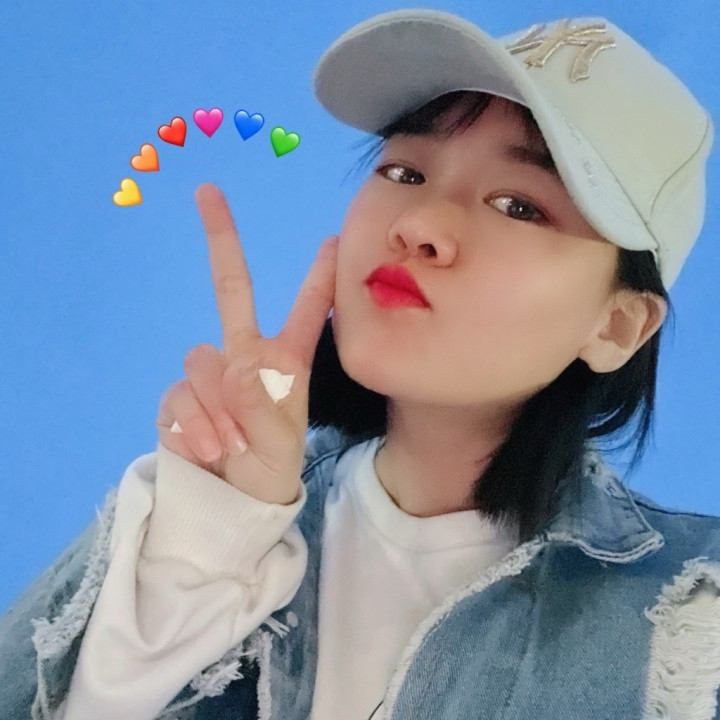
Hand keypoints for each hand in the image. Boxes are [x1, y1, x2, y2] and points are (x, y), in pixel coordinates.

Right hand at [156, 183, 338, 504]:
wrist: (233, 500)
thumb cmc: (270, 468)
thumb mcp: (279, 444)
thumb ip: (261, 406)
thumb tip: (234, 364)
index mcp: (284, 362)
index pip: (303, 312)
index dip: (317, 279)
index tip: (331, 240)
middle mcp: (245, 355)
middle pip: (229, 290)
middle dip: (221, 240)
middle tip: (208, 192)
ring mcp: (210, 373)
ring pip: (200, 363)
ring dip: (217, 411)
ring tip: (232, 446)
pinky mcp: (179, 395)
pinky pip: (179, 397)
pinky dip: (193, 427)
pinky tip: (207, 449)